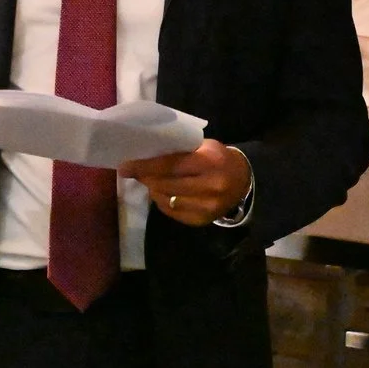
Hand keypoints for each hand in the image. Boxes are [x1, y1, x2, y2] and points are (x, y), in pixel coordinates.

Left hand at [121, 139, 250, 226]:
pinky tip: (164, 193)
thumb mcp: (204, 147)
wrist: (243, 181)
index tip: (125, 167)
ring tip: (152, 182)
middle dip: (146, 178)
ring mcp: (206, 207)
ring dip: (154, 190)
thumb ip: (179, 152)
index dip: (145, 167)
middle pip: (166, 184)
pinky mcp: (202, 221)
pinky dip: (164, 202)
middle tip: (134, 172)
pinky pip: (173, 212)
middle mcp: (209, 187)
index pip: (170, 165)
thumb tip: (146, 158)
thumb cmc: (218, 158)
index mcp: (209, 162)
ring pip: (167, 200)